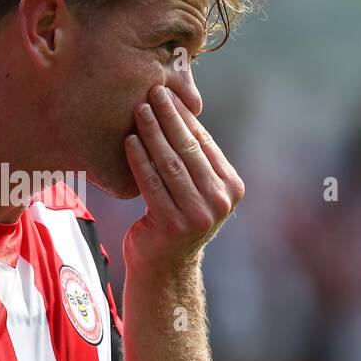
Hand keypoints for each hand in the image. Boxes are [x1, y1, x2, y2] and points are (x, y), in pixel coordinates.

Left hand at [123, 83, 244, 270]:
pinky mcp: (173, 225)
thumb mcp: (196, 190)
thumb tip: (179, 109)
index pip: (204, 143)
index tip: (168, 93)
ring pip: (170, 164)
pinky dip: (139, 160)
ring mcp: (198, 215)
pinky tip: (129, 141)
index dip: (185, 116)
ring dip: (152, 133)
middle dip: (169, 117)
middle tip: (152, 92)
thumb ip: (195, 160)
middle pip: (188, 150)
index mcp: (231, 187)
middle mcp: (220, 201)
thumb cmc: (176, 219)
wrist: (164, 268)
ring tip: (139, 110)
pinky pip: (152, 184)